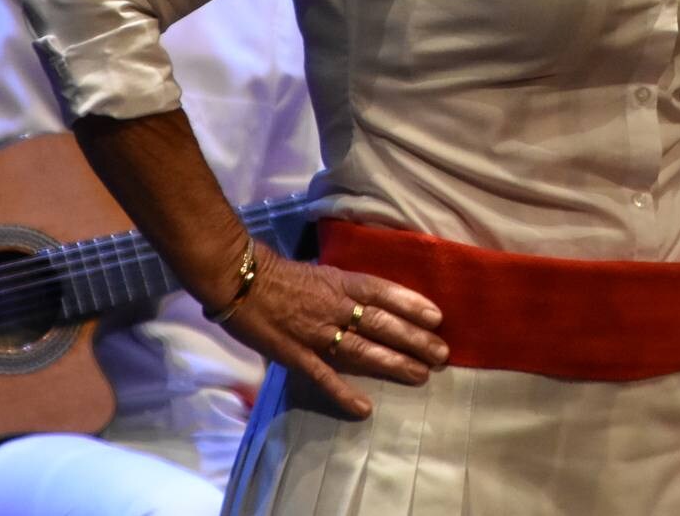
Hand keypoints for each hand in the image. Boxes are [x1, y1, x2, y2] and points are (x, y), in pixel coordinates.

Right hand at [215, 243, 447, 417]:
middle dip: (414, 339)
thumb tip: (371, 299)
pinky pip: (324, 376)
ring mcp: (315, 332)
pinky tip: (365, 408)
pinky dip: (344, 393)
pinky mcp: (295, 354)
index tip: (437, 317)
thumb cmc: (278, 274)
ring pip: (362, 350)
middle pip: (381, 323)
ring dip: (393, 363)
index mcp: (339, 282)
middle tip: (442, 354)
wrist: (238, 279)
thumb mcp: (319, 271)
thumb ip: (344, 287)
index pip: (382, 292)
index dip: (411, 304)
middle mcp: (333, 306)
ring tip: (420, 375)